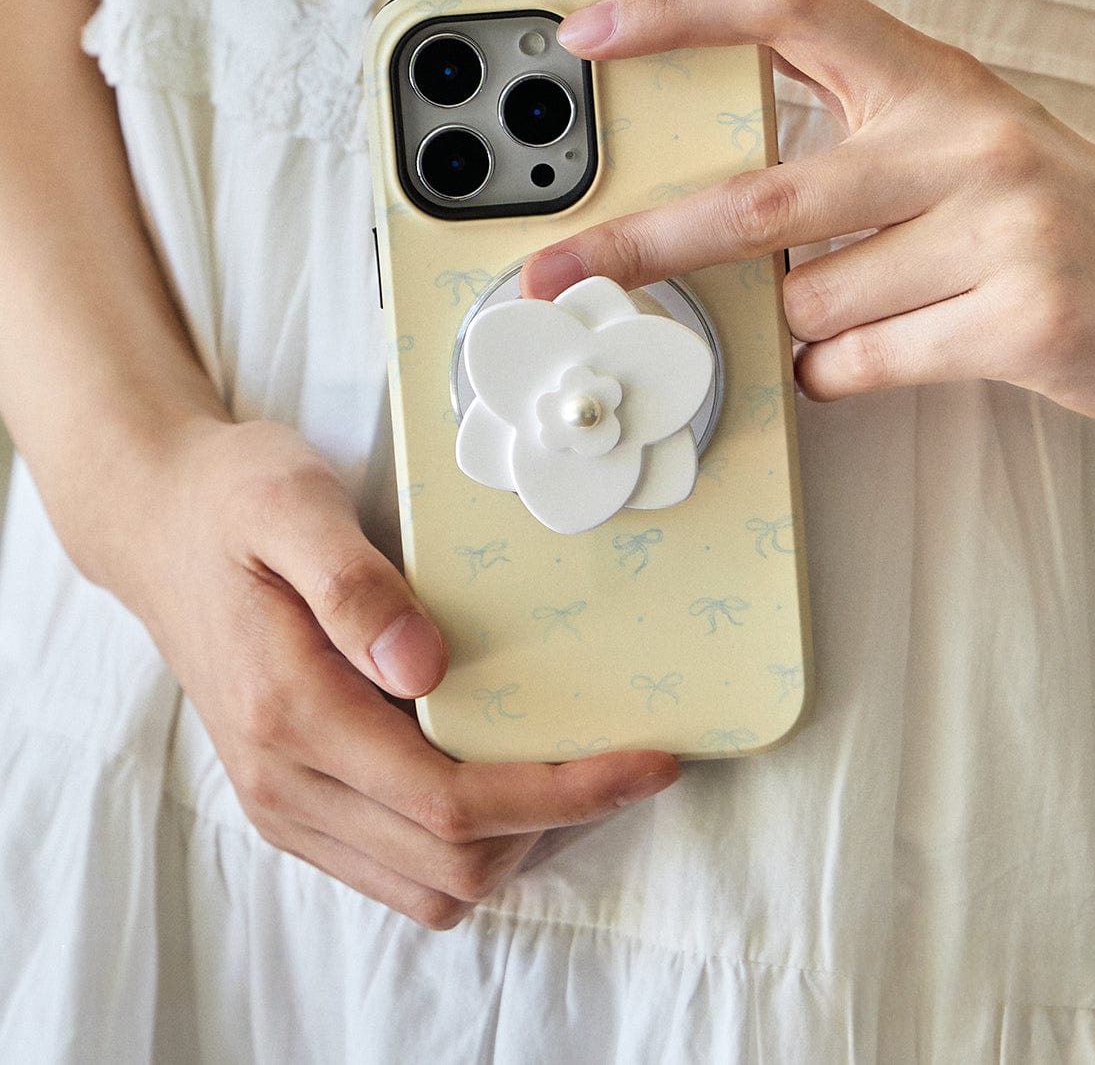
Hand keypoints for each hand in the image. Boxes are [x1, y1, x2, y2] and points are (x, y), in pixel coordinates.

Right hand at [129, 417, 679, 928]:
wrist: (156, 524)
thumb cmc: (231, 502)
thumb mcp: (290, 506)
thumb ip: (353, 586)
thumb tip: (425, 666)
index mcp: (291, 712)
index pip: (450, 804)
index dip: (562, 794)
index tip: (645, 761)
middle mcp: (283, 781)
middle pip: (450, 863)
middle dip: (557, 823)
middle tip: (625, 758)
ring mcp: (281, 801)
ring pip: (427, 886)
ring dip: (515, 844)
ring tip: (568, 767)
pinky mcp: (288, 801)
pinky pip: (394, 869)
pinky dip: (464, 843)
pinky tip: (497, 771)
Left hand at [521, 0, 1094, 424]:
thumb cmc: (1040, 218)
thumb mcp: (952, 142)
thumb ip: (845, 138)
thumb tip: (704, 181)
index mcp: (932, 80)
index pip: (788, 6)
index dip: (678, 12)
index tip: (589, 33)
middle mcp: (962, 139)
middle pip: (759, 198)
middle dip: (644, 243)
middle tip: (560, 271)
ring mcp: (998, 227)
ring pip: (808, 301)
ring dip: (796, 328)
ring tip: (856, 315)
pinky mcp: (1018, 317)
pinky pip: (855, 364)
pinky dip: (832, 375)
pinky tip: (872, 358)